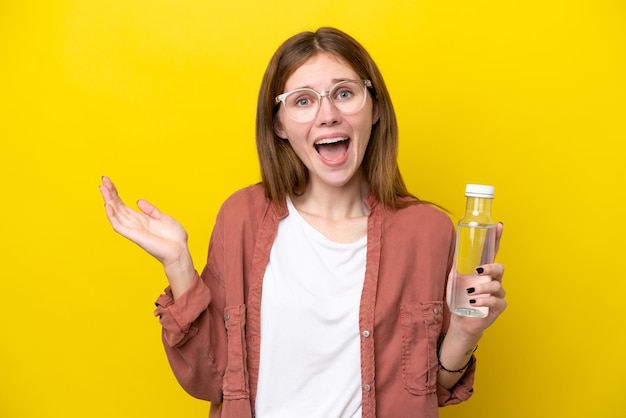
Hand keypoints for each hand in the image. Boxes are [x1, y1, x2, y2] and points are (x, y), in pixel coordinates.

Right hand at [99, 176, 189, 268]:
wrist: (180, 251)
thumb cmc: (174, 238)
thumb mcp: (163, 218)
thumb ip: (150, 210)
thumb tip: (138, 201)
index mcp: (140, 219)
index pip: (123, 205)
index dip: (115, 193)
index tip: (108, 181)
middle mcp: (134, 224)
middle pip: (117, 207)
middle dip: (109, 194)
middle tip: (102, 180)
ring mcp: (133, 230)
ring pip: (116, 213)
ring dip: (108, 200)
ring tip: (102, 188)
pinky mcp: (134, 236)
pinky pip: (119, 226)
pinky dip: (112, 216)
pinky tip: (108, 205)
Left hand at [448, 223, 506, 337]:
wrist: (460, 320)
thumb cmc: (459, 298)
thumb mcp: (454, 279)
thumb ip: (456, 265)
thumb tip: (454, 249)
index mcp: (484, 271)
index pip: (493, 252)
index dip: (496, 239)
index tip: (498, 225)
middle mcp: (493, 280)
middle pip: (500, 268)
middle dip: (491, 267)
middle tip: (478, 271)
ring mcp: (497, 294)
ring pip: (497, 285)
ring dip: (483, 288)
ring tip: (470, 293)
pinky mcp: (498, 307)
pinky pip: (496, 301)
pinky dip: (484, 300)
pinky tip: (474, 301)